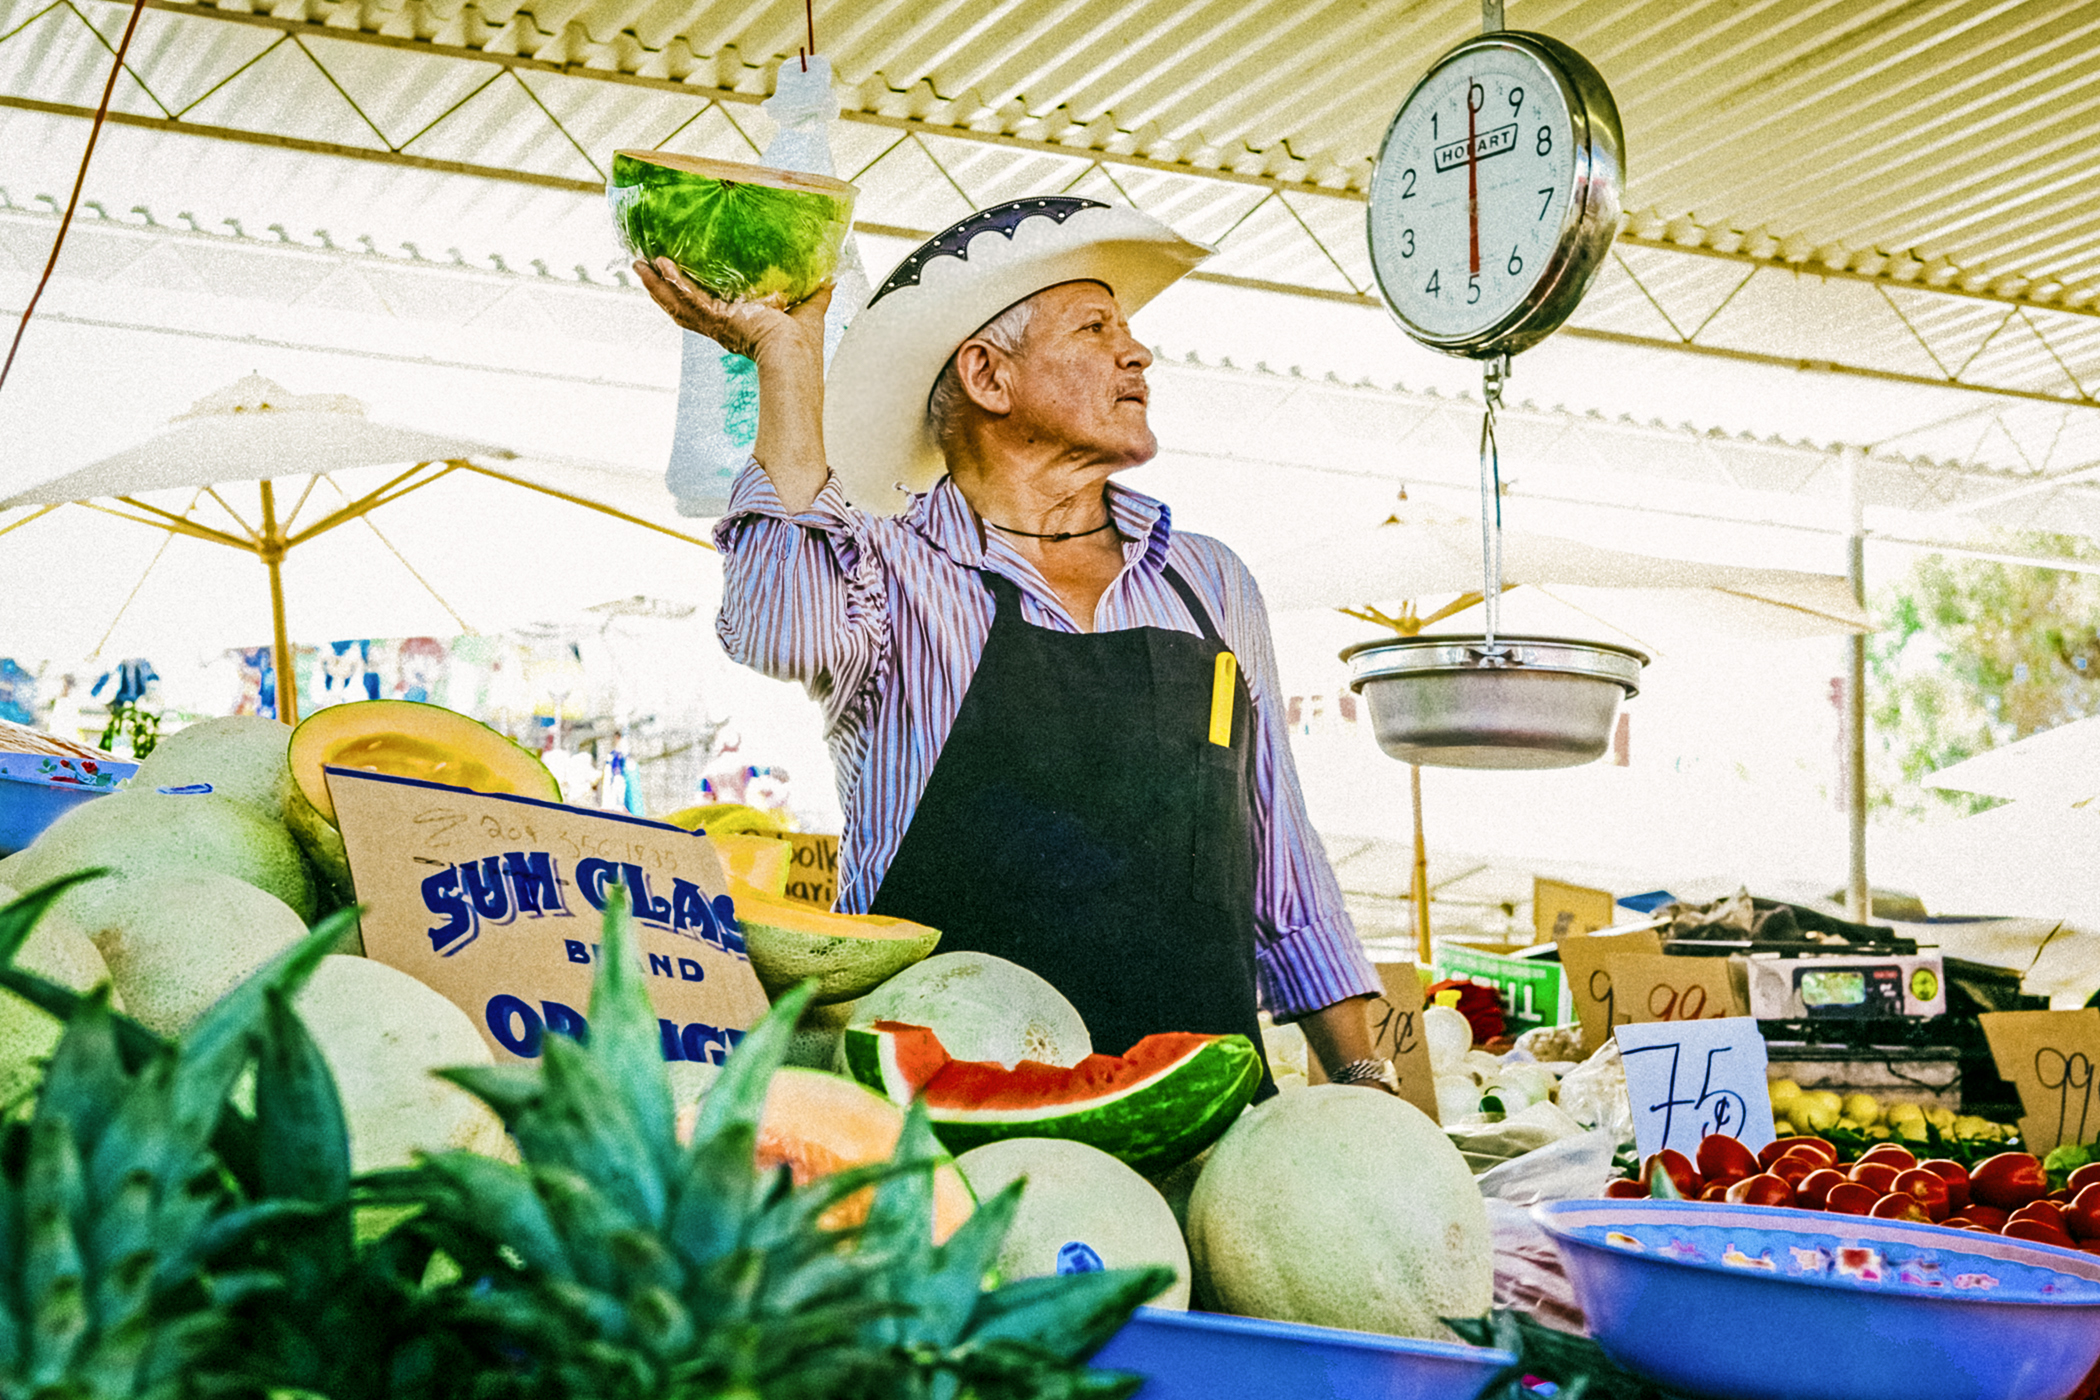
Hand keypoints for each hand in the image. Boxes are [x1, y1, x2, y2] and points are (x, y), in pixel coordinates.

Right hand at [634, 257, 832, 368]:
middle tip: (643, 268)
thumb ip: (816, 291)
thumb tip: (830, 277)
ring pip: (676, 305)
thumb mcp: (809, 307)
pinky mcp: (716, 320)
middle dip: (660, 288)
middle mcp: (721, 328)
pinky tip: (659, 268)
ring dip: (655, 286)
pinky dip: (672, 284)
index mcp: (738, 325)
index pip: (705, 307)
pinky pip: (688, 300)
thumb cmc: (803, 344)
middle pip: (681, 306)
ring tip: (638, 266)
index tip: (676, 277)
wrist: (796, 355)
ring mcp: (716, 326)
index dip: (688, 292)